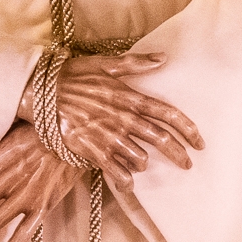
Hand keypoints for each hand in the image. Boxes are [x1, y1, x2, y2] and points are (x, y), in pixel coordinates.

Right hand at [26, 51, 204, 177]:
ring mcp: (108, 135)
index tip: (200, 142)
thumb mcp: (105, 63)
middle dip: (178, 154)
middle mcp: (123, 117)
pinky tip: (128, 183)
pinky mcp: (92, 149)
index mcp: (129, 96)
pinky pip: (116, 171)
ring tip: (142, 163)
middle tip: (187, 164)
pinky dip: (125, 180)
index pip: (167, 113)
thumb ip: (136, 63)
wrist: (41, 90)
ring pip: (140, 157)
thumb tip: (163, 58)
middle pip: (160, 139)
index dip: (187, 128)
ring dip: (144, 162)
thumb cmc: (74, 75)